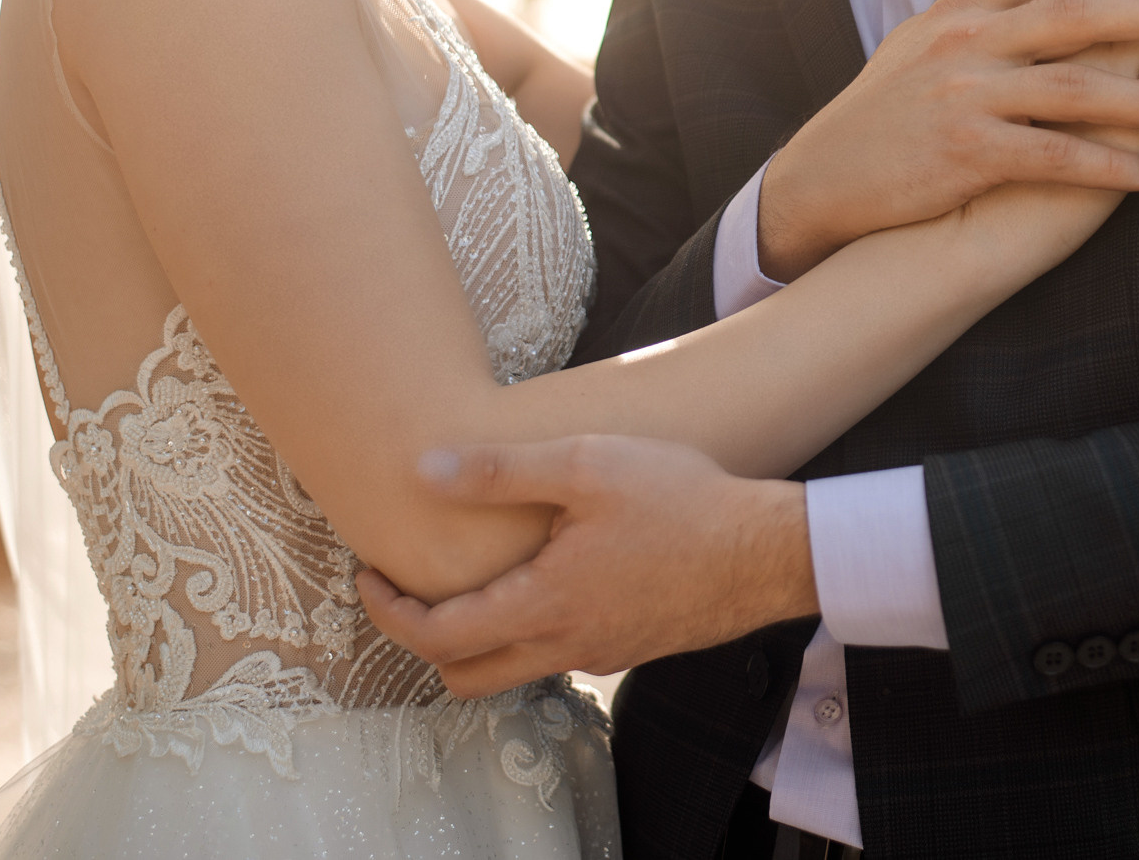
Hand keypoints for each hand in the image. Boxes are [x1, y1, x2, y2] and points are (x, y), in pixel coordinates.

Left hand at [356, 435, 814, 697]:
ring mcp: (600, 653)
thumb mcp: (589, 464)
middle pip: (465, 675)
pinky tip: (552, 573)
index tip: (370, 575)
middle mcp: (565, 645)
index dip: (387, 610)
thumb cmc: (683, 501)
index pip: (436, 635)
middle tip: (410, 588)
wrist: (769, 551)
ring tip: (479, 574)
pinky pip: (559, 652)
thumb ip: (501, 470)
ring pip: (514, 667)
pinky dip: (532, 627)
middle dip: (423, 638)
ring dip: (479, 635)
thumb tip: (423, 468)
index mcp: (543, 606)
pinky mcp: (630, 648)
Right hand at [756, 0, 1138, 280]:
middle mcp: (968, 42)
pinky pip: (1053, 159)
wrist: (825, 176)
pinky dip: (1108, 168)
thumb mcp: (924, 29)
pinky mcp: (966, 154)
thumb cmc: (885, 103)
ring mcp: (967, 97)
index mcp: (966, 8)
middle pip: (1076, 11)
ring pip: (1074, 88)